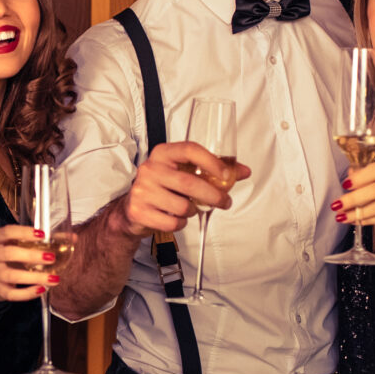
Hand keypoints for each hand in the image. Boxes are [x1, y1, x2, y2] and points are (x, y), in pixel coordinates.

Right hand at [0, 225, 55, 302]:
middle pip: (8, 253)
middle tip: (51, 258)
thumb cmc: (8, 255)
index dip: (24, 232)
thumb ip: (35, 240)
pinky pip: (11, 294)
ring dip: (34, 277)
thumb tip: (67, 238)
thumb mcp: (15, 243)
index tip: (42, 235)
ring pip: (11, 276)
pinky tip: (41, 289)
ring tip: (52, 278)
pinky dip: (27, 293)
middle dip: (31, 256)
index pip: (6, 232)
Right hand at [120, 142, 246, 236]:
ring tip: (190, 208)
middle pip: (189, 183)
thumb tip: (243, 171)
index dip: (211, 161)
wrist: (131, 208)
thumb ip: (213, 171)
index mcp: (163, 153)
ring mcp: (143, 190)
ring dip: (194, 211)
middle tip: (225, 201)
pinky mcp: (140, 211)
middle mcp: (151, 169)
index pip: (189, 150)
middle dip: (213, 195)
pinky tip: (176, 217)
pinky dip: (181, 223)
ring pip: (183, 206)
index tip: (226, 174)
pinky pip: (172, 222)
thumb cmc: (162, 187)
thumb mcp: (184, 172)